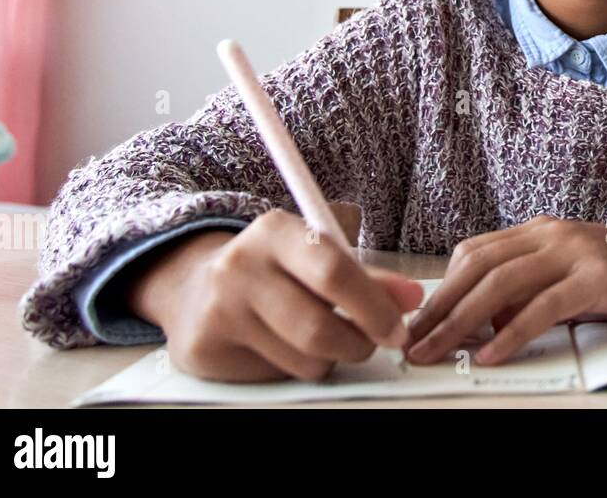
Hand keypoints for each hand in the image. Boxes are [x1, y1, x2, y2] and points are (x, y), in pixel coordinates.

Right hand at [125, 203, 424, 382]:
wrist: (195, 288)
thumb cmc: (273, 270)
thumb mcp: (316, 255)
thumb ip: (366, 276)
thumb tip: (411, 299)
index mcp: (275, 230)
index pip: (335, 271)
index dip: (375, 307)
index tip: (399, 329)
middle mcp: (241, 266)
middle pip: (318, 326)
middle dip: (357, 343)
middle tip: (370, 342)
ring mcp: (219, 310)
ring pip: (302, 359)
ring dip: (328, 358)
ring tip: (320, 338)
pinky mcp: (205, 349)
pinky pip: (274, 375)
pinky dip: (293, 367)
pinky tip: (283, 346)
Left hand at [402, 215, 606, 366]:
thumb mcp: (571, 279)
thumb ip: (531, 291)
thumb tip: (484, 322)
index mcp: (541, 231)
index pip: (475, 253)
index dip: (440, 287)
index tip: (416, 320)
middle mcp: (553, 234)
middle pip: (478, 267)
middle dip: (438, 308)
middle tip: (411, 343)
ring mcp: (576, 252)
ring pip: (501, 284)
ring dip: (460, 321)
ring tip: (436, 351)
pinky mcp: (600, 277)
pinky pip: (544, 307)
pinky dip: (511, 333)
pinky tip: (492, 354)